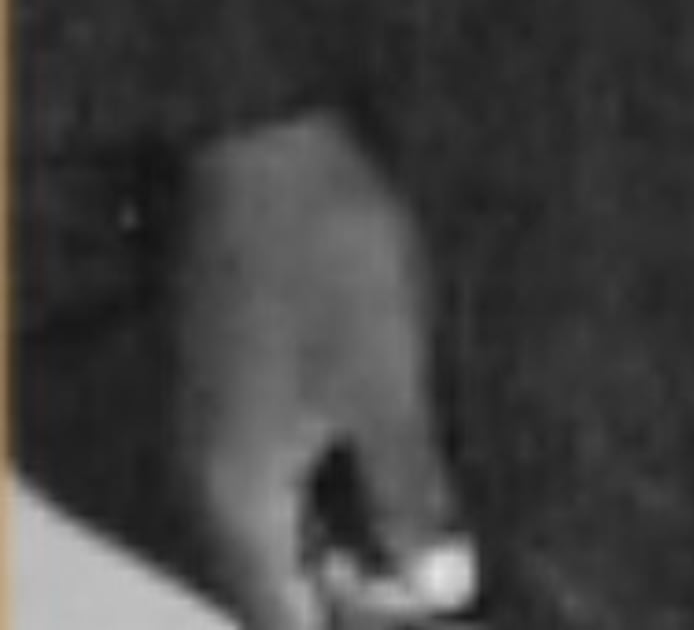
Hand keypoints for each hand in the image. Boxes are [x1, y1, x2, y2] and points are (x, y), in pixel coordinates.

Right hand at [173, 112, 478, 629]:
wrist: (263, 143)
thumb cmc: (324, 256)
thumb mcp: (385, 379)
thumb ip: (411, 490)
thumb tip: (444, 587)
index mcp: (236, 499)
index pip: (285, 618)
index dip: (363, 625)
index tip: (437, 606)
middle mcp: (211, 479)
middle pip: (284, 575)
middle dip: (367, 582)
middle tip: (453, 562)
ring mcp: (218, 428)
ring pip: (290, 517)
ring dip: (359, 525)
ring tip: (442, 515)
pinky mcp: (238, 381)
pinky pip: (287, 465)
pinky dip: (344, 474)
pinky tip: (404, 449)